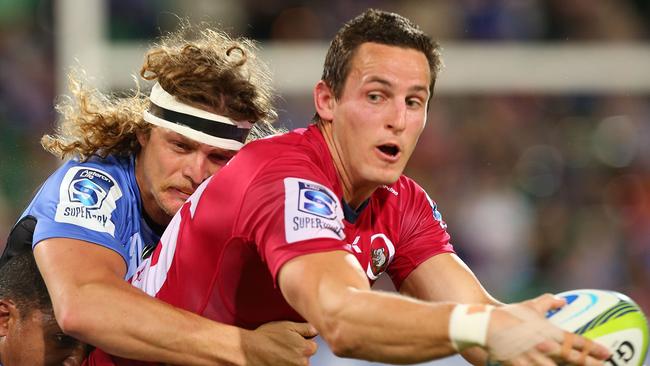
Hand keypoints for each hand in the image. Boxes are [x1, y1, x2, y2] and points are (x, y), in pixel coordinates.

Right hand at [243, 321, 317, 365]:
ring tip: (278, 354)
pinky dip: (284, 364)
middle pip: (305, 358)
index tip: (294, 341)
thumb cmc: (267, 337)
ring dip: (291, 361)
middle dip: (298, 353)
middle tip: (284, 347)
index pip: (313, 347)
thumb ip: (306, 329)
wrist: (248, 350)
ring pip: (297, 365)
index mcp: (305, 349)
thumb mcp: (288, 326)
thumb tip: (316, 330)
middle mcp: (302, 363)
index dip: (303, 343)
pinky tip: (276, 359)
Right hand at [486, 294, 609, 364]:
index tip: (607, 353)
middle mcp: (543, 347)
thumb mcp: (529, 306)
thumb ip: (548, 303)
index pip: (575, 341)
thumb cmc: (507, 315)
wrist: (484, 326)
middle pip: (572, 359)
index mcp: (547, 332)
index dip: (593, 348)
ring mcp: (532, 359)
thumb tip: (563, 300)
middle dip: (590, 364)